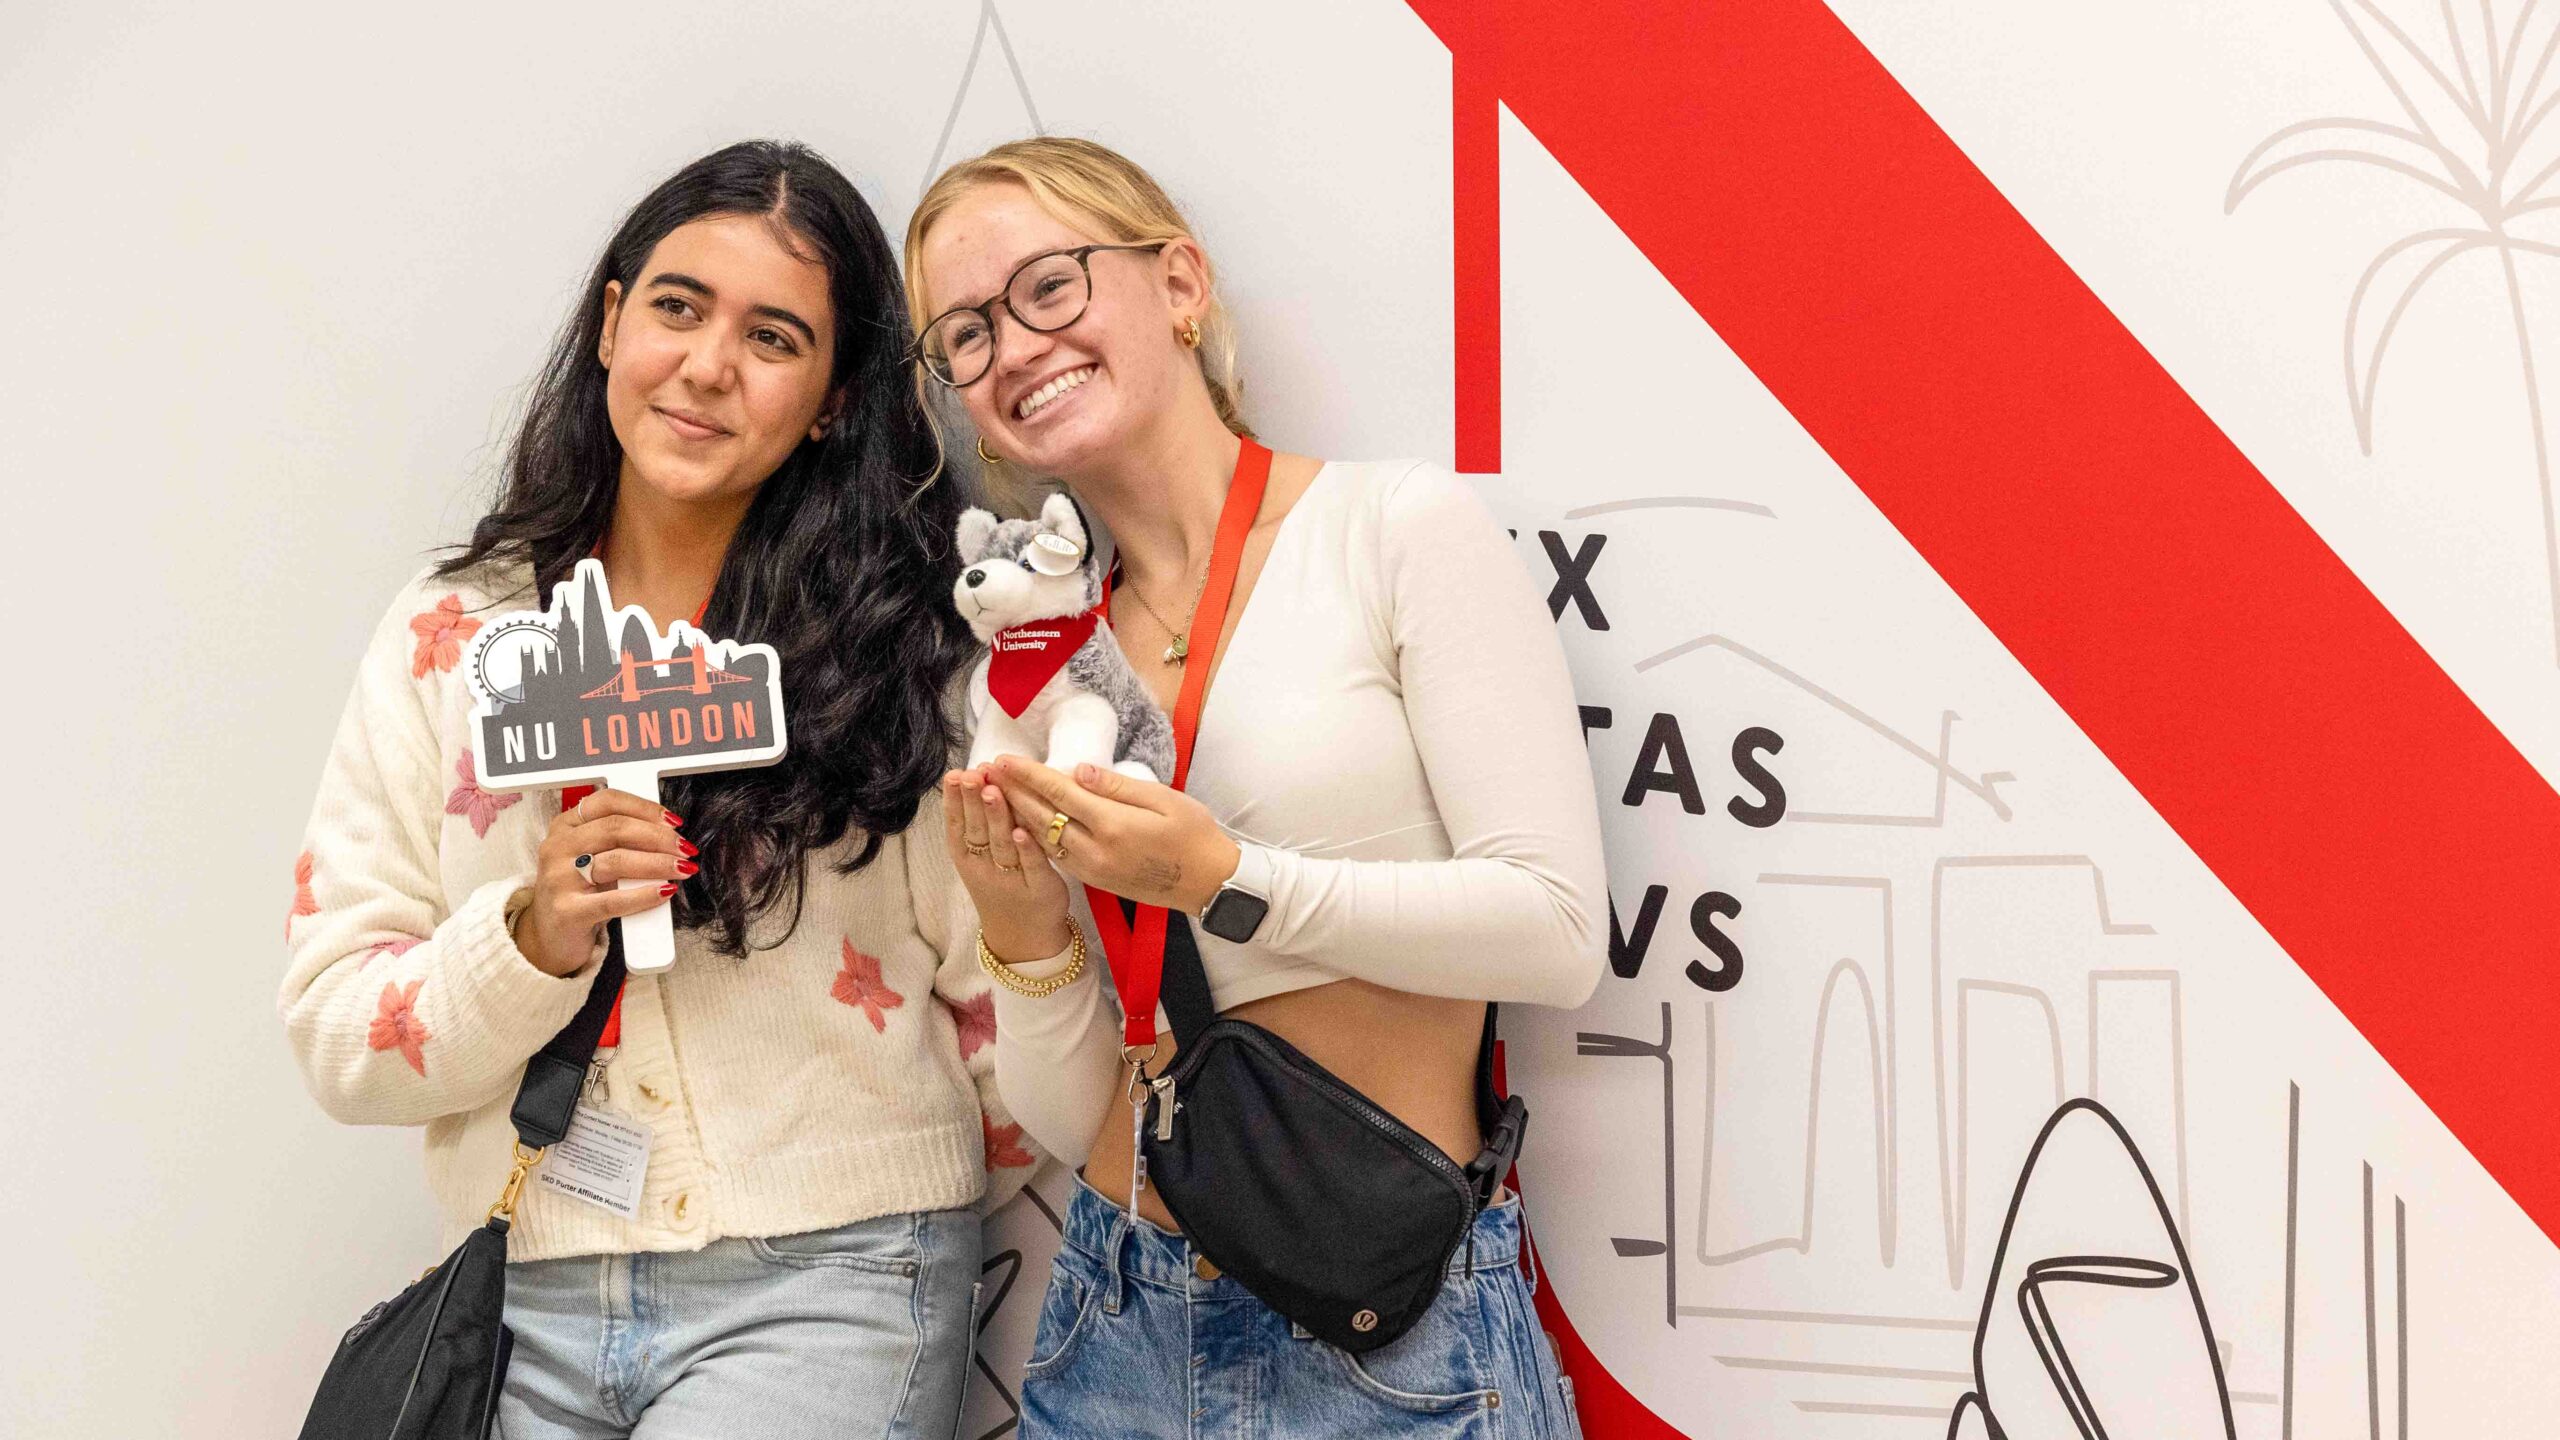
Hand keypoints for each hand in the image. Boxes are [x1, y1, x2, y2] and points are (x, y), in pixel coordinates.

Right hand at [513, 788, 693, 976]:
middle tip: (685, 849)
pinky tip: (665, 892)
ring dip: (658, 863)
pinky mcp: (567, 911)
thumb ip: (620, 842)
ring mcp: (559, 879)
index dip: (645, 808)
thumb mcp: (593, 859)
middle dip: (659, 837)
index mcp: (565, 827)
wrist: (550, 939)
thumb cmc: (579, 894)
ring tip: (682, 869)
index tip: (674, 822)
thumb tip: (669, 835)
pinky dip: (644, 895)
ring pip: (617, 861)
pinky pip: (614, 900)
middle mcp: (557, 848)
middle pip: (616, 829)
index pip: (607, 802)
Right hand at [942, 767, 1073, 962]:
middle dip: (973, 801)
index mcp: (967, 858)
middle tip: (972, 774)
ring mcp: (1011, 879)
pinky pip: (1031, 866)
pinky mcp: (1039, 888)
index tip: (955, 774)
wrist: (1023, 935)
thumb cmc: (1000, 883)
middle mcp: (984, 868)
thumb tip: (974, 776)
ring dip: (996, 817)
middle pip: (977, 831)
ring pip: (1001, 845)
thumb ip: (975, 823)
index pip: (957, 825)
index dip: (954, 801)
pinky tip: (1022, 832)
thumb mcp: (978, 858)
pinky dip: (1026, 849)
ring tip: (993, 791)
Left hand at [985, 754, 1240, 914]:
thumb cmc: (1194, 834)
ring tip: (994, 793)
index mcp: (1113, 825)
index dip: (1028, 774)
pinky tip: (1022, 821)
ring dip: (1016, 814)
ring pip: (1042, 838)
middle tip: (984, 771)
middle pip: (1041, 817)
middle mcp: (1095, 850)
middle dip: (1011, 792)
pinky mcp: (1094, 880)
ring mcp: (1092, 869)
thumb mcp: (1164, 800)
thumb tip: (1078, 769)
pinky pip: (1055, 854)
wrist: (1209, 884)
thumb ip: (1117, 786)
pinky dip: (1034, 835)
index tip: (1003, 757)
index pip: (1059, 793)